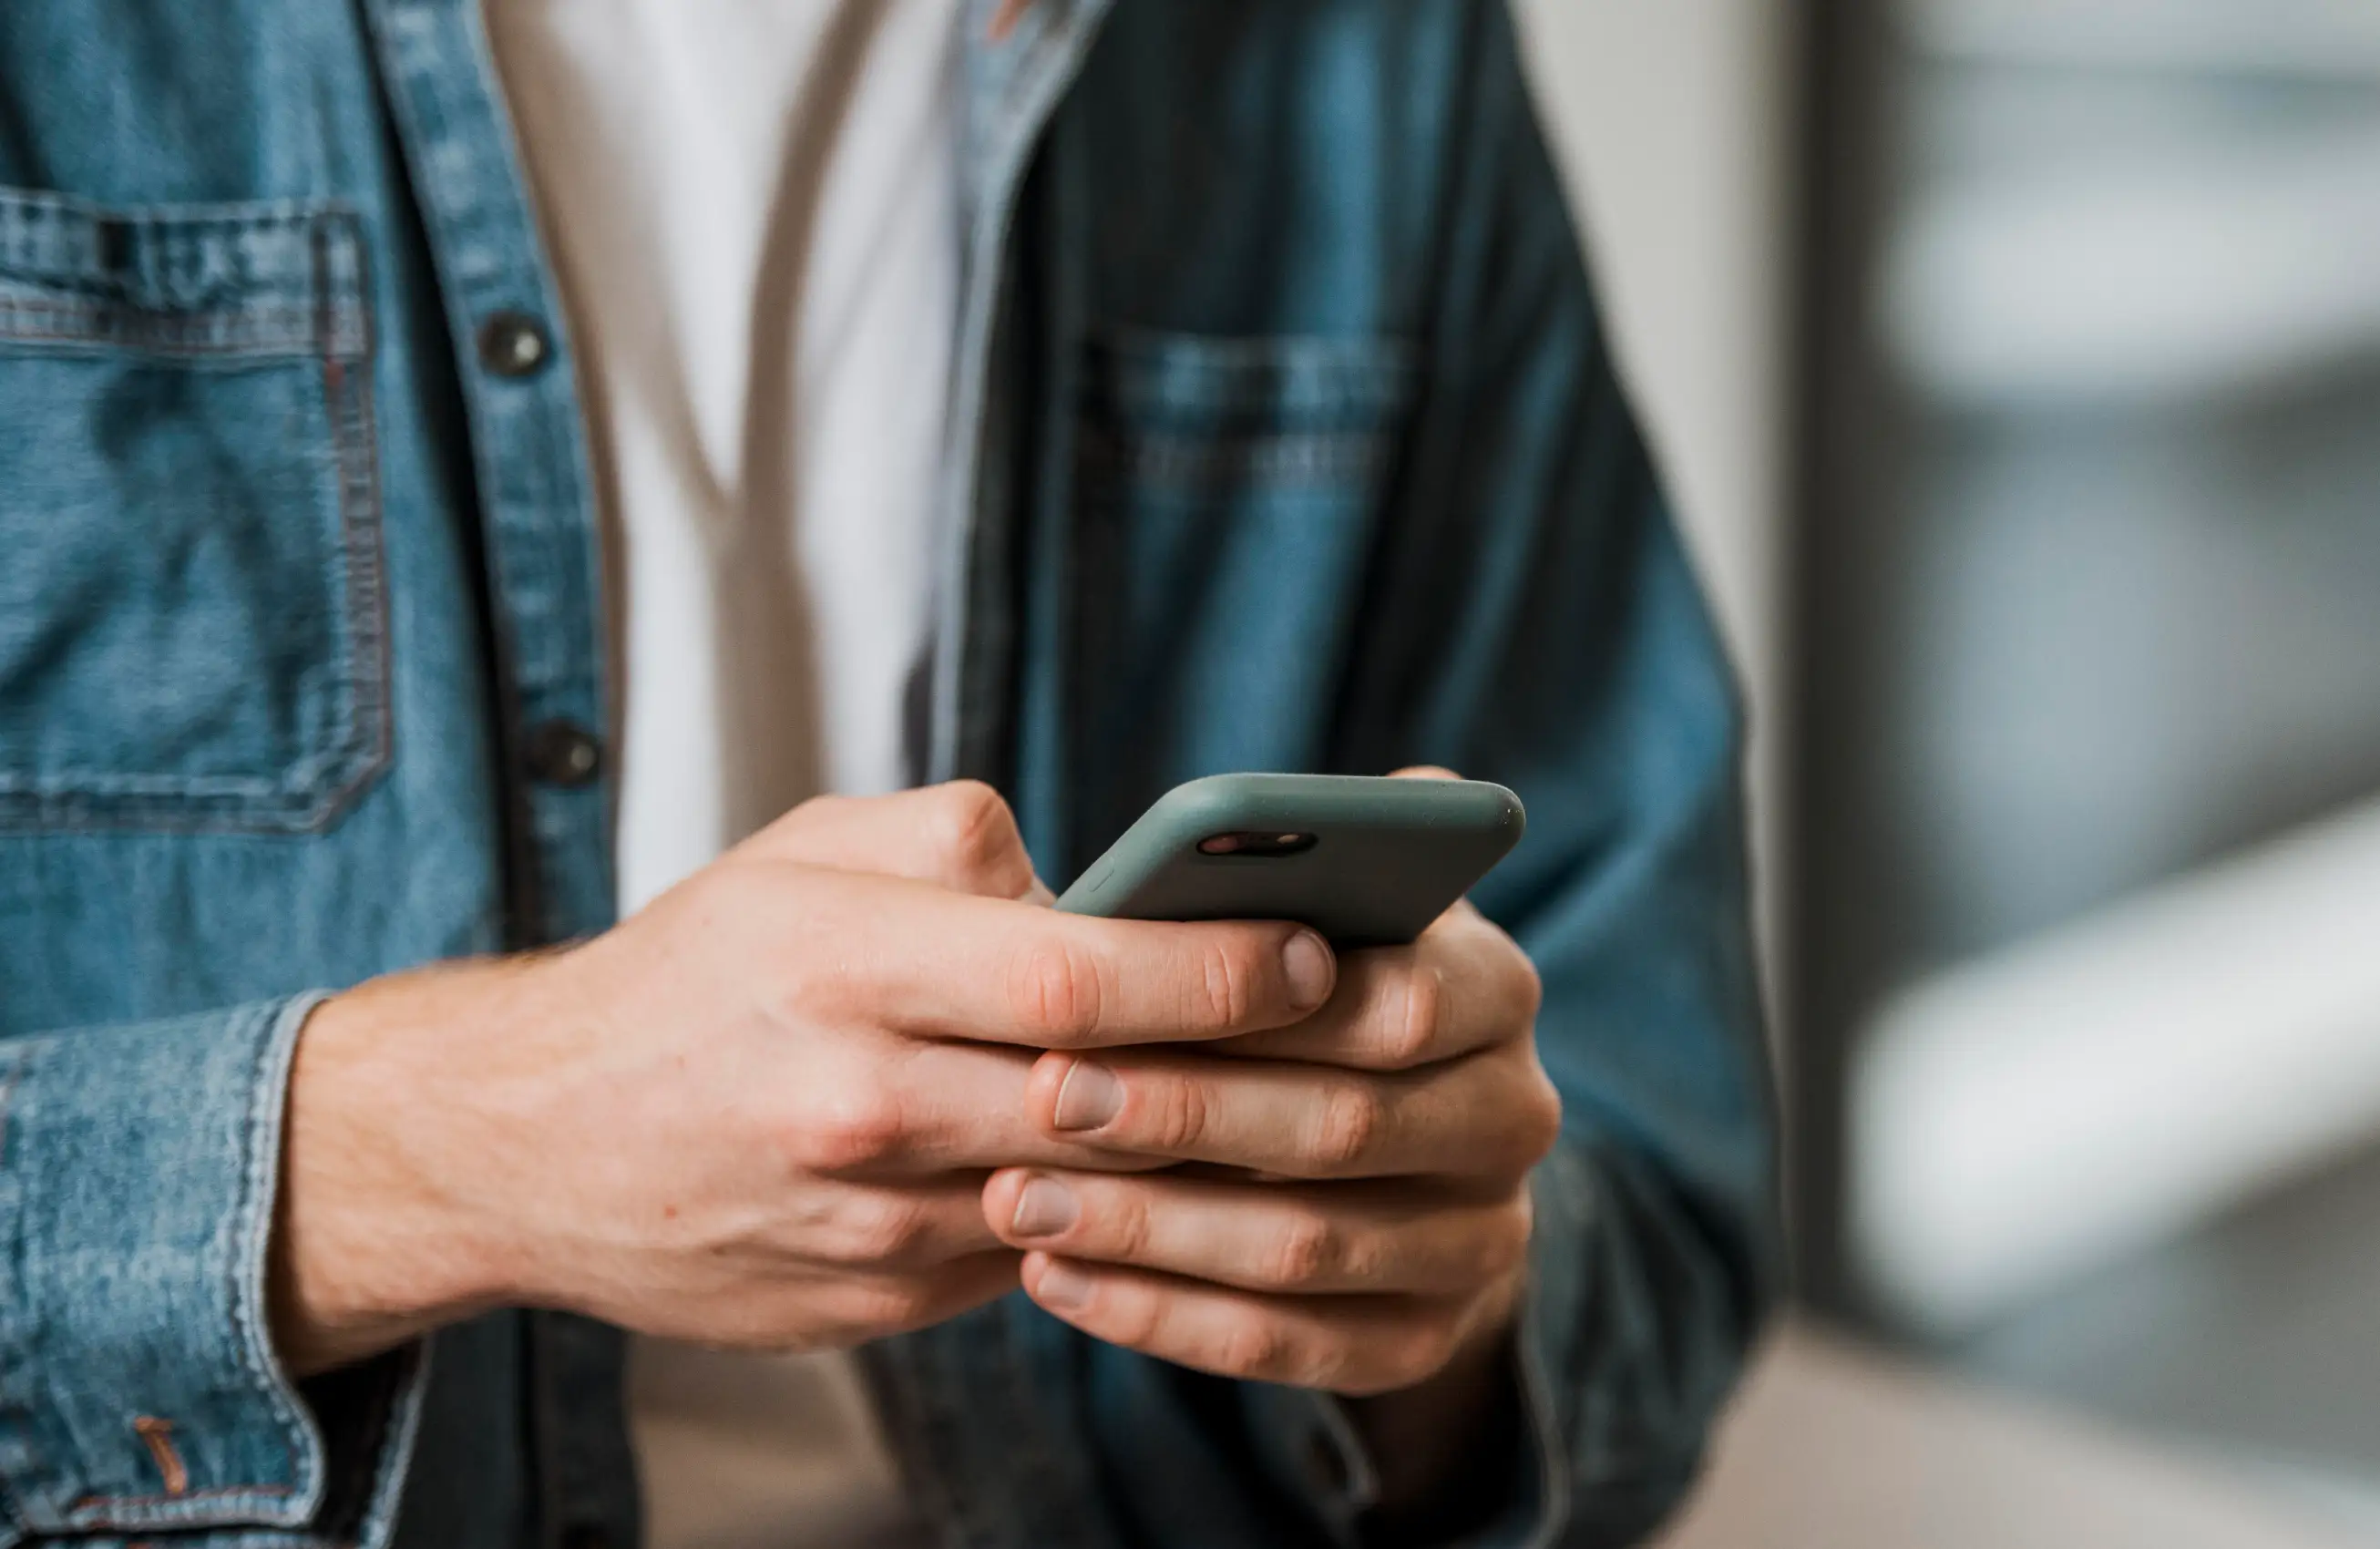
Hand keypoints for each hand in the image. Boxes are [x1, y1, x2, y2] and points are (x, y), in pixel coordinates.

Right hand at [270, 783, 1339, 1374]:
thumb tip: (1109, 881)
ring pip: (1087, 1196)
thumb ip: (961, 844)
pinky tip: (1156, 1176)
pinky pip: (1027, 1258)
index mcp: (845, 964)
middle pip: (1108, 1102)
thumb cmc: (692, 970)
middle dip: (1252, 1076)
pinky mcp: (869, 1305)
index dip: (1216, 970)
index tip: (1315, 951)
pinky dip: (1102, 1217)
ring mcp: (863, 1225)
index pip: (1077, 978)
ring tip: (1296, 1110)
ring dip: (1198, 1160)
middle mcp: (858, 1104)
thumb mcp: (804, 854)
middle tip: (1359, 1040)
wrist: (531, 1140)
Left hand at [978, 893, 1555, 1398]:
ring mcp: (1480, 1241)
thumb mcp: (1314, 908)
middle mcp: (1513, 1116)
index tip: (1110, 996)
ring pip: (1305, 1249)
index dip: (1251, 1011)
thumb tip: (1230, 839)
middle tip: (1046, 1096)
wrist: (1382, 1143)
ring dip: (1149, 1229)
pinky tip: (1055, 1275)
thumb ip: (1285, 867)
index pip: (1398, 1006)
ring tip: (1018, 1199)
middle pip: (1344, 1128)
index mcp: (1497, 988)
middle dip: (1181, 1114)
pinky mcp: (1421, 1338)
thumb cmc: (1302, 988)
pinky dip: (1159, 1316)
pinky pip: (1284, 1346)